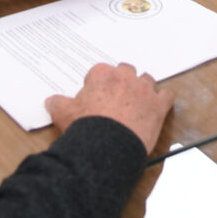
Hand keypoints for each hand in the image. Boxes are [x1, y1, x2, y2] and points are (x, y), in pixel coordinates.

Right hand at [45, 63, 172, 154]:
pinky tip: (158, 106)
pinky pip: (166, 95)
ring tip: (136, 102)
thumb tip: (50, 101)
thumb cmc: (86, 126)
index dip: (97, 84)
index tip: (95, 96)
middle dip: (122, 82)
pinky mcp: (158, 105)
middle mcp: (125, 76)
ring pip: (147, 80)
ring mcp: (144, 90)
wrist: (108, 146)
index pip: (100, 72)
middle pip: (126, 71)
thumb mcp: (63, 113)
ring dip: (143, 88)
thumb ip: (57, 103)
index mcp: (102, 74)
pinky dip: (163, 100)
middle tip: (116, 99)